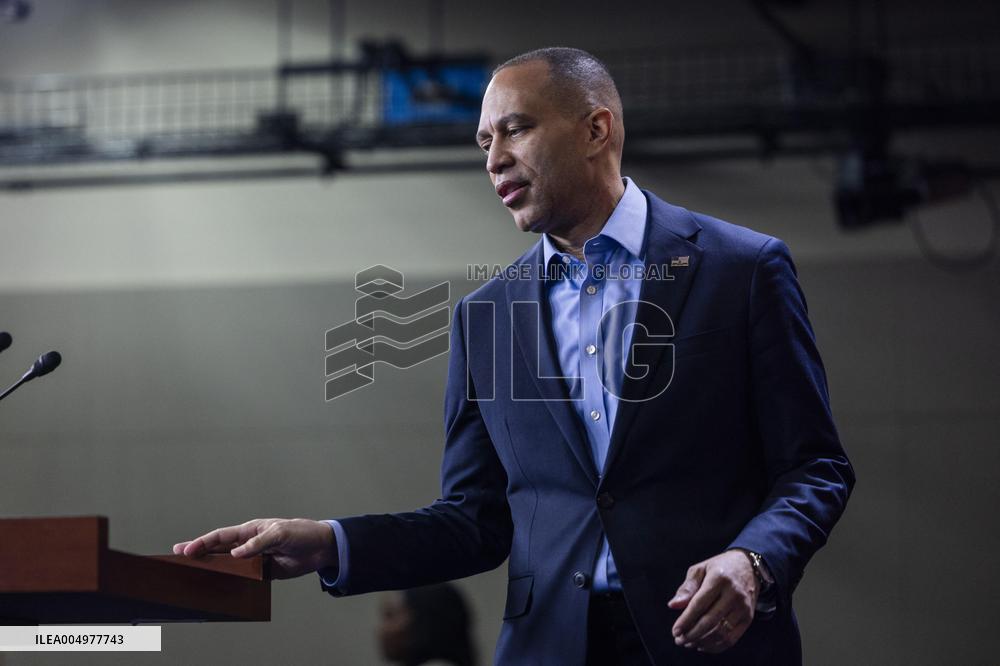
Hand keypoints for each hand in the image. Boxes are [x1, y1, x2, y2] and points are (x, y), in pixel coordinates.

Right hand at [172, 518, 336, 579]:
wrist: (321, 548)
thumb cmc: (301, 533)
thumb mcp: (280, 534)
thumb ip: (258, 543)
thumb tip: (236, 554)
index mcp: (250, 530)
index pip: (221, 536)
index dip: (203, 542)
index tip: (186, 550)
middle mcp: (249, 544)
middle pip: (219, 550)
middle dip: (199, 553)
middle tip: (178, 557)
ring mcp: (254, 559)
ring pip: (228, 565)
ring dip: (213, 569)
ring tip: (194, 575)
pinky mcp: (263, 572)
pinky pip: (244, 578)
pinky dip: (232, 582)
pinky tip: (221, 588)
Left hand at [668, 550, 757, 653]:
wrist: (749, 566)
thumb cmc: (720, 567)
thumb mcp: (701, 569)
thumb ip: (687, 588)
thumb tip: (674, 605)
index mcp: (719, 578)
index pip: (699, 604)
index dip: (686, 620)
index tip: (675, 631)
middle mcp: (733, 593)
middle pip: (710, 621)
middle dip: (692, 634)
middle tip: (679, 640)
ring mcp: (743, 607)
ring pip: (721, 632)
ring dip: (702, 642)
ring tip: (689, 643)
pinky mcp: (749, 617)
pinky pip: (732, 638)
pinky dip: (716, 646)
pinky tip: (703, 645)